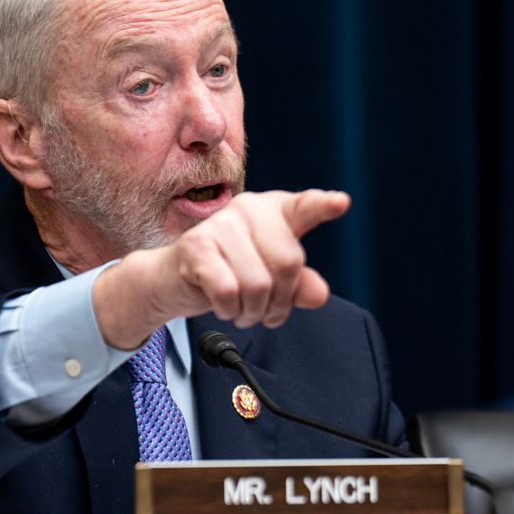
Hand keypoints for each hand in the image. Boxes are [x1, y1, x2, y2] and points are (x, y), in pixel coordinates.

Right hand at [93, 189, 349, 349]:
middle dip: (281, 300)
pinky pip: (229, 292)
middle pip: (289, 263)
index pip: (303, 208)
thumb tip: (317, 293)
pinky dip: (229, 310)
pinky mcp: (195, 246)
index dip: (322, 206)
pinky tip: (223, 305)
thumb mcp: (270, 282)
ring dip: (253, 311)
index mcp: (272, 211)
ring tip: (242, 309)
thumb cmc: (226, 275)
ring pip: (258, 284)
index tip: (341, 202)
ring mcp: (219, 225)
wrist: (172, 281)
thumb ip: (298, 286)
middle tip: (266, 311)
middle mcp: (247, 209)